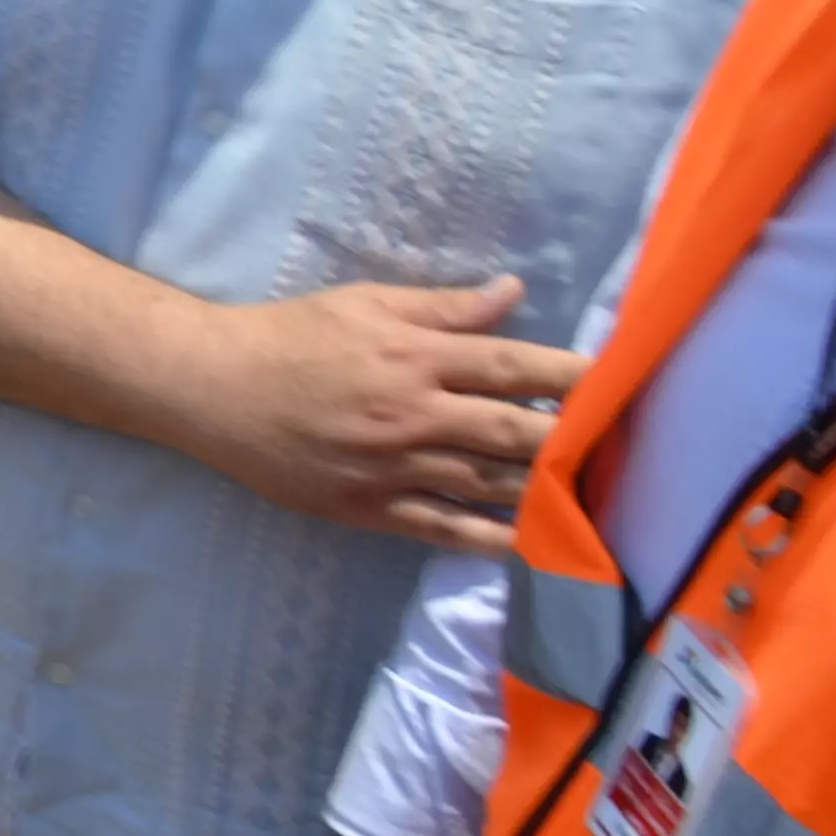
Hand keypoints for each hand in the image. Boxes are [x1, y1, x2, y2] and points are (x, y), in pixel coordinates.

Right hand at [188, 280, 587, 555]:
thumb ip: (443, 307)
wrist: (212, 388)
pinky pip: (445, 530)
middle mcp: (413, 415)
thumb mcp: (364, 304)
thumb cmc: (291, 336)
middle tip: (622, 446)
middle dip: (574, 439)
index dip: (574, 376)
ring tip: (593, 492)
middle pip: (516, 433)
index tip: (619, 382)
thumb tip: (513, 293)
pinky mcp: (370, 508)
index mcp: (414, 358)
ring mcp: (393, 468)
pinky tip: (534, 543)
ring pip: (490, 486)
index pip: (514, 367)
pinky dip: (493, 539)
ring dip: (546, 489)